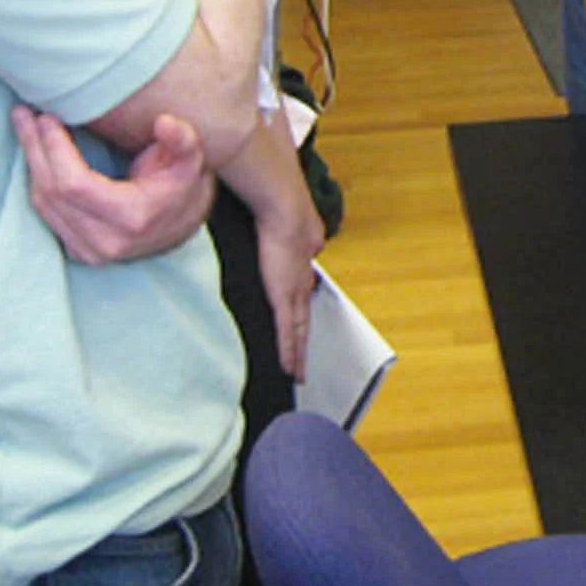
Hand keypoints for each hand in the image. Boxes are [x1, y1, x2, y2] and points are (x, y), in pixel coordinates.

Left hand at [15, 104, 213, 263]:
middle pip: (51, 192)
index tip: (47, 116)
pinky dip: (38, 181)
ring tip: (26, 127)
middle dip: (35, 148)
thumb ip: (182, 140)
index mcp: (131, 219)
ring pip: (42, 204)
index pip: (74, 184)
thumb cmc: (184, 185)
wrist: (184, 223)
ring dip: (32, 162)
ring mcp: (90, 251)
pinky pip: (47, 214)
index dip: (55, 148)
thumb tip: (165, 123)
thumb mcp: (191, 159)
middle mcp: (105, 242)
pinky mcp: (79, 251)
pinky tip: (37, 155)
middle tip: (24, 113)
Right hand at [254, 176, 326, 380]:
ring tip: (297, 376)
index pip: (302, 300)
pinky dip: (289, 352)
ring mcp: (295, 294)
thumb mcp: (291, 227)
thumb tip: (299, 241)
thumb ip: (294, 239)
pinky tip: (289, 369)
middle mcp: (302, 284)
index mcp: (301, 268)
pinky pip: (287, 333)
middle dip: (302, 345)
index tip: (300, 332)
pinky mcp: (284, 298)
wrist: (285, 209)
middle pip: (303, 323)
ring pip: (298, 334)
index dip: (301, 318)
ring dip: (298, 356)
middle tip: (303, 366)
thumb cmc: (282, 210)